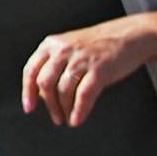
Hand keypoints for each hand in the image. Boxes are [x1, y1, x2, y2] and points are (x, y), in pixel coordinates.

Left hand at [21, 15, 156, 126]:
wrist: (128, 35)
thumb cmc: (96, 46)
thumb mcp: (68, 49)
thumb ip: (53, 66)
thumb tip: (42, 96)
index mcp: (51, 44)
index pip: (31, 70)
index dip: (27, 92)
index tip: (29, 108)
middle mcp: (63, 50)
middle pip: (45, 83)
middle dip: (49, 104)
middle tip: (56, 118)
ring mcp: (81, 59)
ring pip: (63, 90)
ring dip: (64, 110)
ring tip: (68, 119)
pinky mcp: (100, 69)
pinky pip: (84, 94)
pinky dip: (79, 110)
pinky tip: (77, 120)